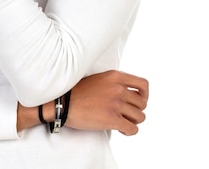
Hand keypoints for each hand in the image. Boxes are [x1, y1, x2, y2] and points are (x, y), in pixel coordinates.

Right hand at [16, 70, 147, 135]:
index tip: (139, 101)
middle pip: (143, 103)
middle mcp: (119, 88)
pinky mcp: (112, 119)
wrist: (64, 102)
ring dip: (133, 121)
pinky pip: (133, 129)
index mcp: (116, 76)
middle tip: (127, 114)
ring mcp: (116, 104)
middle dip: (136, 110)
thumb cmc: (79, 91)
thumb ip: (115, 82)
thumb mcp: (100, 78)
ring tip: (123, 121)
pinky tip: (120, 129)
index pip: (144, 85)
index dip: (145, 95)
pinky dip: (129, 131)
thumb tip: (129, 93)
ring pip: (140, 117)